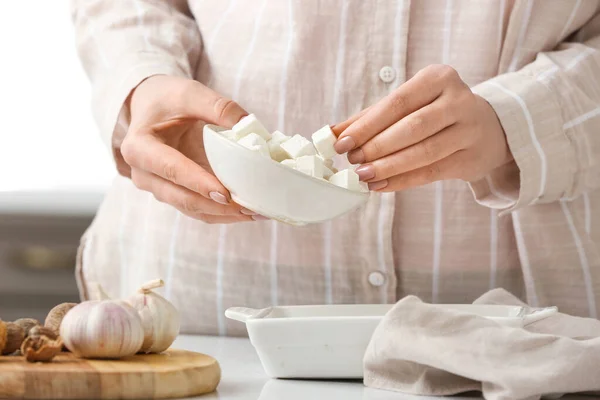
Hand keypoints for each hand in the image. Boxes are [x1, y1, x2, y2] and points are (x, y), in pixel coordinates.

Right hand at [119, 75, 260, 222]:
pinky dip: (222, 213)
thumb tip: (247, 126)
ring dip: (224, 215)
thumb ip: (217, 106)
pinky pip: (199, 209)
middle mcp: (144, 174)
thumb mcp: (188, 93)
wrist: (149, 106)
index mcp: (138, 148)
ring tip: (256, 213)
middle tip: (250, 208)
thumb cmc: (166, 98)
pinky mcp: (174, 194)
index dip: (199, 184)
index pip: (171, 169)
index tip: (225, 195)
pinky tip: (247, 211)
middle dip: (218, 207)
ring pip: (192, 209)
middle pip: (182, 198)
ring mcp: (158, 188)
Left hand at [333, 65, 512, 190]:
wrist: (489, 128)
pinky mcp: (471, 158)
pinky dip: (402, 181)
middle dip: (377, 146)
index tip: (342, 142)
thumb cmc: (437, 112)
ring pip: (423, 152)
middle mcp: (458, 100)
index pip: (396, 102)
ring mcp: (469, 130)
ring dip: (388, 167)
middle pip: (411, 127)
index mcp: (438, 78)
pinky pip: (431, 172)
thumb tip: (334, 133)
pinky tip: (381, 185)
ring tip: (363, 176)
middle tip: (353, 161)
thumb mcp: (409, 105)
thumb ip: (372, 117)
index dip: (366, 125)